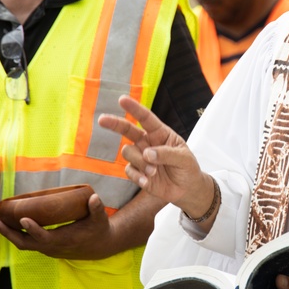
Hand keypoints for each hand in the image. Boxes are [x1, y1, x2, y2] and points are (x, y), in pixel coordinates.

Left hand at [0, 193, 117, 259]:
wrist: (98, 246)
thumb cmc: (98, 230)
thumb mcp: (100, 220)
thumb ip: (97, 209)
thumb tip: (94, 197)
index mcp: (63, 240)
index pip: (45, 237)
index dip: (33, 229)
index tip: (23, 219)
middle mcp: (52, 247)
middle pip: (25, 243)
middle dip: (9, 234)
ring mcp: (47, 248)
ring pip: (23, 244)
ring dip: (9, 234)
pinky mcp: (45, 246)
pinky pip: (27, 242)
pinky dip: (15, 234)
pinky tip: (7, 224)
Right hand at [97, 95, 210, 212]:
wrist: (186, 189)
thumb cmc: (187, 168)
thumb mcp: (183, 158)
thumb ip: (167, 154)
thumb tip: (146, 153)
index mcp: (160, 133)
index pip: (145, 118)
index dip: (134, 108)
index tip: (122, 99)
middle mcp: (147, 142)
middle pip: (127, 129)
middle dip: (114, 123)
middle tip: (102, 120)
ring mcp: (141, 157)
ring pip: (128, 152)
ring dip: (140, 162)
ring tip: (154, 172)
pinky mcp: (137, 172)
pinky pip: (129, 171)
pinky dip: (137, 176)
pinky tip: (148, 181)